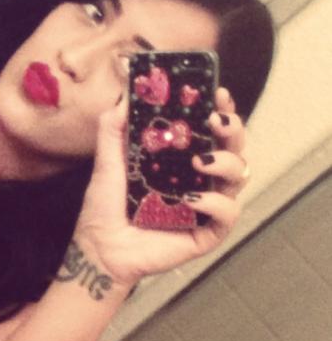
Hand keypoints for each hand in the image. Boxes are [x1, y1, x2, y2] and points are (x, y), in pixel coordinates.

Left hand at [74, 88, 247, 288]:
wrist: (101, 247)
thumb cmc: (106, 204)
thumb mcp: (107, 159)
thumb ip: (114, 126)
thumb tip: (128, 95)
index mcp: (180, 157)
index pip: (211, 129)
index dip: (221, 110)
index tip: (218, 94)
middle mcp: (200, 178)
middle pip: (235, 147)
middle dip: (233, 129)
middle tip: (215, 120)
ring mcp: (208, 204)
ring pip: (239, 175)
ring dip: (225, 161)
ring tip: (199, 160)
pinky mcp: (209, 231)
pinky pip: (228, 212)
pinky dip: (215, 202)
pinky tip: (191, 199)